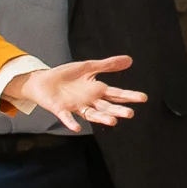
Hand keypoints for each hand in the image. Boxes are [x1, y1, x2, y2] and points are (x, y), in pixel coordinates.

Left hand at [11, 56, 144, 128]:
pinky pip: (67, 117)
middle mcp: (89, 101)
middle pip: (106, 106)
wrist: (43, 81)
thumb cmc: (66, 75)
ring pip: (91, 114)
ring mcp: (76, 106)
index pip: (116, 94)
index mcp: (97, 90)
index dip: (129, 96)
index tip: (143, 98)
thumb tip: (129, 60)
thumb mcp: (89, 66)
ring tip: (112, 121)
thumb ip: (108, 65)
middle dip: (118, 110)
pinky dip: (71, 122)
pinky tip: (77, 127)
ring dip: (101, 118)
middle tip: (130, 114)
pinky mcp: (61, 109)